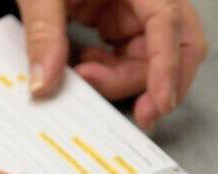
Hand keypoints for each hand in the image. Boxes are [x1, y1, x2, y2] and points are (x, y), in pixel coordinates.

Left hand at [17, 0, 207, 128]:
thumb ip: (43, 33)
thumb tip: (44, 83)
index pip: (167, 21)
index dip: (168, 64)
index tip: (161, 102)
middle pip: (175, 46)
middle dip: (159, 85)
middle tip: (143, 116)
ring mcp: (133, 12)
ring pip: (148, 60)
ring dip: (120, 80)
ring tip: (82, 78)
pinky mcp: (118, 23)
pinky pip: (126, 58)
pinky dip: (107, 73)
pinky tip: (82, 68)